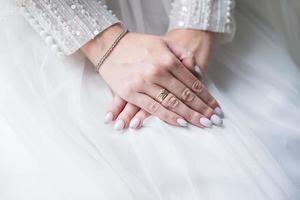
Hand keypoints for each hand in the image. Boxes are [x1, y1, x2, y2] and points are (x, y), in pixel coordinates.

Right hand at [81, 24, 221, 128]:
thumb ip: (183, 55)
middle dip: (202, 109)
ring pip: (172, 103)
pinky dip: (167, 116)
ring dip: (189, 115)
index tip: (215, 107)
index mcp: (168, 60)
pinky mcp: (131, 93)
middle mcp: (158, 72)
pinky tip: (180, 122)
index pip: (192, 83)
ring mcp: (144, 83)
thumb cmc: (138, 44)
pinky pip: (153, 108)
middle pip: (185, 95)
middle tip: (214, 120)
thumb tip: (197, 72)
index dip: (206, 97)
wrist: (109, 45)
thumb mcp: (164, 42)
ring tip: (202, 123)